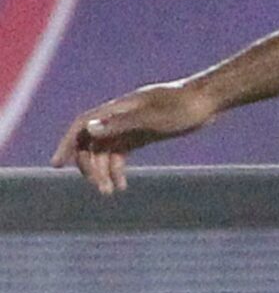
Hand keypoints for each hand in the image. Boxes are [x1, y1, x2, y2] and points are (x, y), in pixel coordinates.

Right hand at [50, 81, 216, 193]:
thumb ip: (121, 124)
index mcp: (117, 109)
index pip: (82, 126)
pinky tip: (122, 185)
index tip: (57, 165)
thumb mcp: (153, 119)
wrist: (207, 100)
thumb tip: (89, 130)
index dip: (67, 144)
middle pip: (91, 142)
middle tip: (101, 189)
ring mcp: (130, 126)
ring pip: (105, 150)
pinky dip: (117, 168)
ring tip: (111, 192)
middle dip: (89, 166)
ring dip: (103, 171)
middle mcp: (118, 117)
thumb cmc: (182, 107)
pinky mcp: (143, 134)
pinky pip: (121, 153)